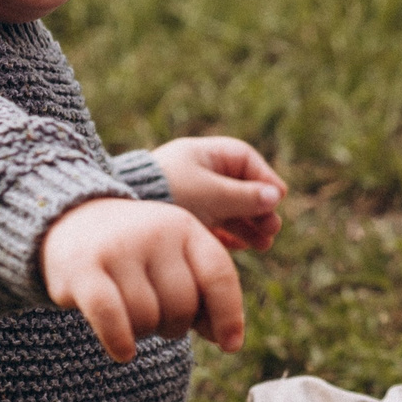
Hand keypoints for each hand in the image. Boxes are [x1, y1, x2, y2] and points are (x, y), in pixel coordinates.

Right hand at [40, 196, 244, 361]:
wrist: (71, 221)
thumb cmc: (135, 254)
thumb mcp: (174, 262)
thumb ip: (203, 294)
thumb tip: (227, 340)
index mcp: (185, 228)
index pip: (219, 274)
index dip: (230, 315)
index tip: (231, 346)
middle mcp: (155, 232)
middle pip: (182, 305)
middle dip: (174, 326)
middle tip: (157, 319)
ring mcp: (118, 248)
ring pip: (147, 317)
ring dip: (143, 333)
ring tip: (131, 319)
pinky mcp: (83, 269)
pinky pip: (112, 318)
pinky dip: (121, 342)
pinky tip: (123, 352)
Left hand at [150, 135, 285, 250]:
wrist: (123, 214)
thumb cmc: (169, 195)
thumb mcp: (212, 193)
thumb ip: (245, 196)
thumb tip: (275, 196)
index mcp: (202, 155)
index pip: (244, 160)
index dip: (264, 178)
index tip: (279, 198)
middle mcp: (196, 173)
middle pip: (239, 187)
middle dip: (259, 208)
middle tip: (272, 228)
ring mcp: (189, 196)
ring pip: (228, 209)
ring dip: (249, 225)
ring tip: (263, 244)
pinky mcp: (181, 218)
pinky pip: (212, 225)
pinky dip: (229, 235)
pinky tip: (241, 247)